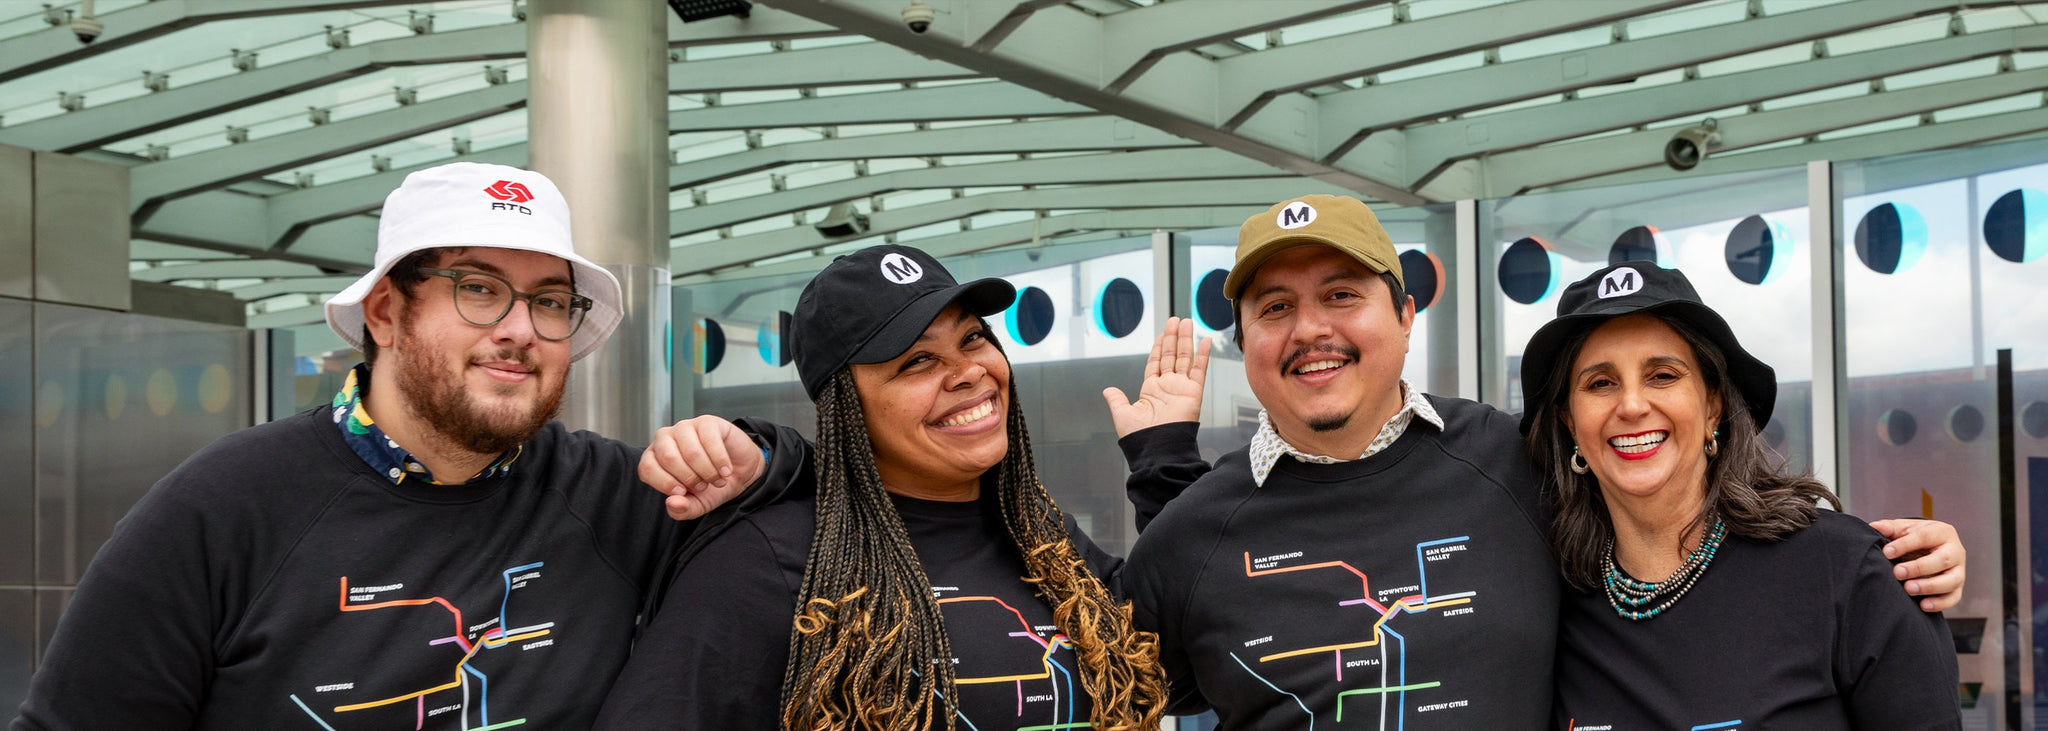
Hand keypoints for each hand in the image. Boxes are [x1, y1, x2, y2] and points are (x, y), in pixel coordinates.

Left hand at [642, 415, 764, 520]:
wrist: (739, 472)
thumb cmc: (711, 486)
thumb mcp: (697, 505)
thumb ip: (682, 509)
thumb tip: (671, 503)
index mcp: (655, 458)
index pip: (647, 468)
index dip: (665, 483)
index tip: (683, 492)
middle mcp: (665, 439)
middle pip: (668, 458)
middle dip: (690, 478)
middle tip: (703, 486)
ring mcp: (685, 427)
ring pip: (691, 452)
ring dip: (708, 472)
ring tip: (717, 479)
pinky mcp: (707, 422)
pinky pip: (710, 441)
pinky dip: (720, 461)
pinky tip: (725, 470)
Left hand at [1102, 316, 1211, 438]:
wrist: (1156, 449)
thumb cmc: (1139, 436)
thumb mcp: (1122, 414)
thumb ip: (1116, 400)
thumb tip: (1107, 390)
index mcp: (1151, 390)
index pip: (1156, 362)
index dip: (1159, 347)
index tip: (1162, 333)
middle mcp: (1167, 387)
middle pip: (1171, 356)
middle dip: (1173, 337)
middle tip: (1175, 320)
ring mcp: (1181, 388)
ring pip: (1184, 358)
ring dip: (1185, 339)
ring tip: (1186, 322)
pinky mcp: (1194, 392)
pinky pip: (1199, 370)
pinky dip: (1203, 355)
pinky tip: (1206, 340)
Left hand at [1871, 518, 1965, 611]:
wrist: (1932, 549)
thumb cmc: (1916, 538)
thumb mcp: (1905, 529)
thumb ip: (1890, 528)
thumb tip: (1874, 526)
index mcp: (1942, 532)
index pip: (1925, 537)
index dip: (1905, 544)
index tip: (1887, 552)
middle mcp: (1955, 551)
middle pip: (1942, 560)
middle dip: (1919, 567)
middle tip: (1897, 572)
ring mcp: (1959, 571)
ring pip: (1951, 580)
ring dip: (1929, 586)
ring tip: (1908, 589)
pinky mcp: (1958, 588)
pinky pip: (1953, 598)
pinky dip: (1939, 603)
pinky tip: (1922, 605)